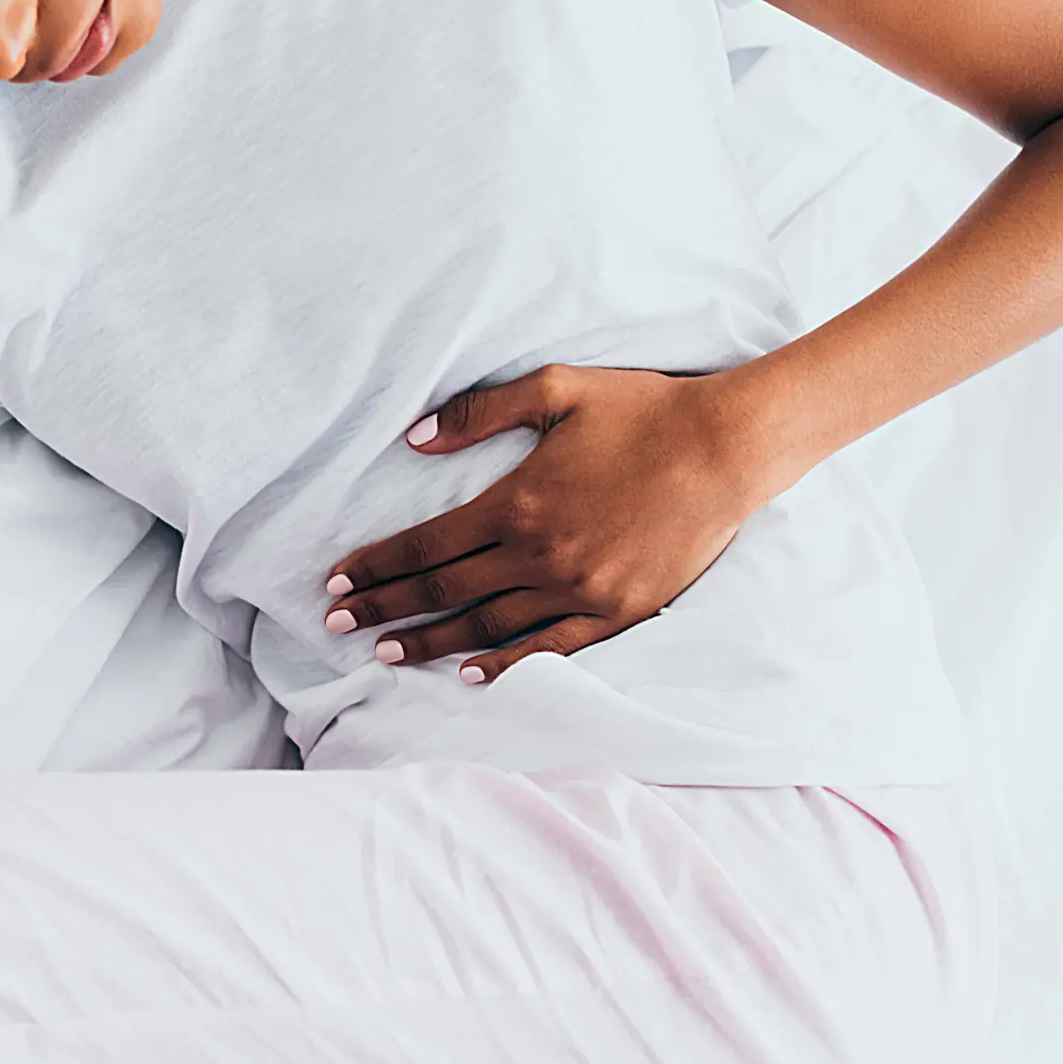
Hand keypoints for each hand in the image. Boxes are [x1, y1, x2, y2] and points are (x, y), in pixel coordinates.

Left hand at [324, 365, 772, 683]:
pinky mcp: (615, 611)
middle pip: (445, 591)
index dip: (377, 566)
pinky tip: (468, 674)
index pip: (426, 545)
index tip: (337, 583)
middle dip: (386, 609)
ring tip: (386, 654)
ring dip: (431, 641)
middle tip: (337, 627)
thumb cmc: (642, 410)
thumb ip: (481, 412)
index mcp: (517, 503)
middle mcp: (539, 555)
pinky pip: (547, 648)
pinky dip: (504, 664)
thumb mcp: (557, 389)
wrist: (726, 448)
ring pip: (486, 626)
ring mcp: (578, 590)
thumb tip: (415, 438)